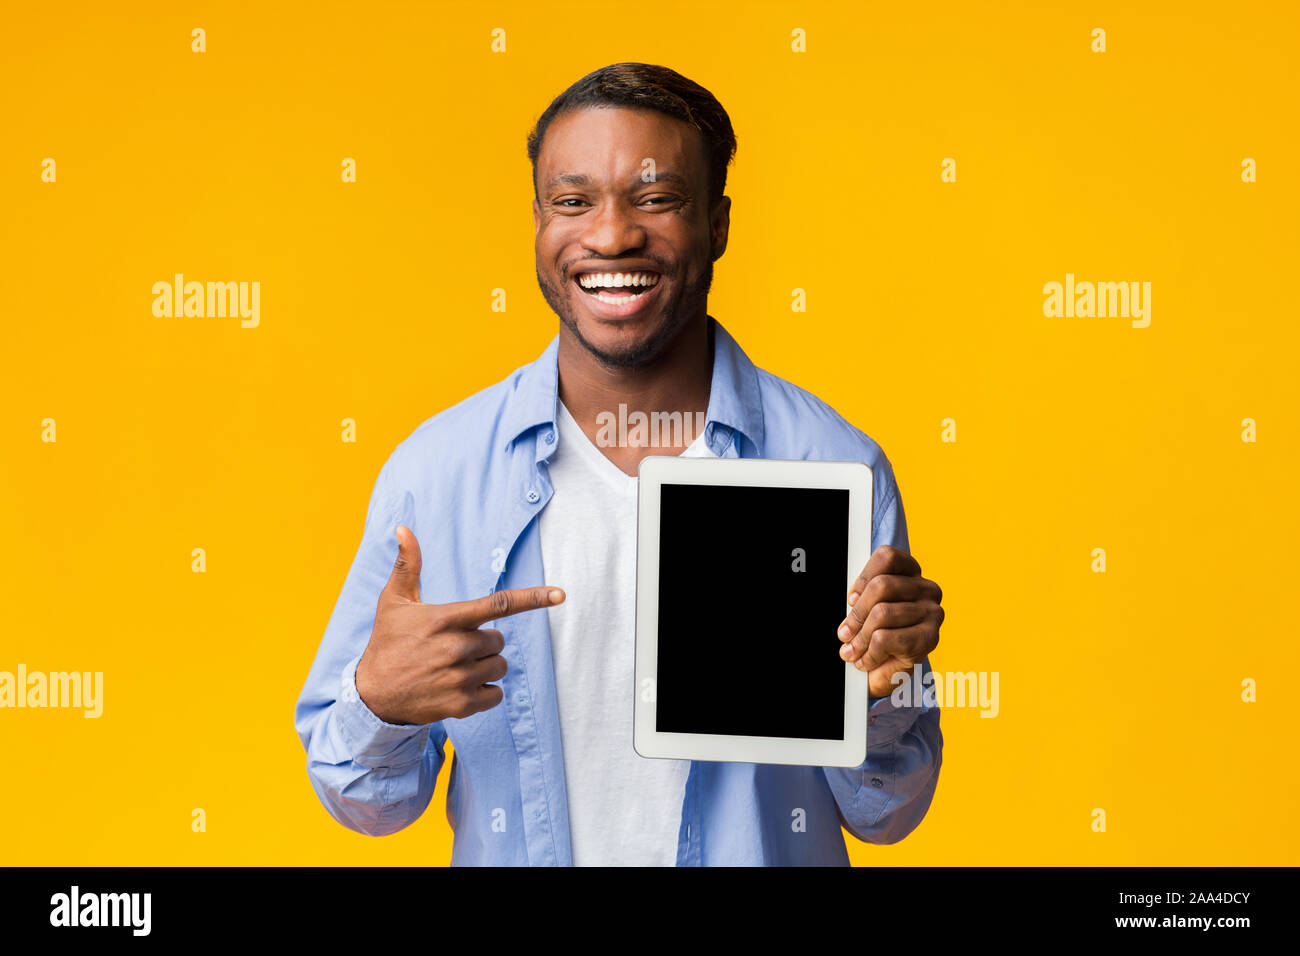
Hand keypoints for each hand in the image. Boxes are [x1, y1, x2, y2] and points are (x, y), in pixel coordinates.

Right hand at [355, 525, 564, 724]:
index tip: (560, 594)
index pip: (498, 605)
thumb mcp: (393, 602)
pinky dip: (486, 692)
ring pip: (500, 666)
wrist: (373, 696)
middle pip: (499, 640)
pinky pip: (496, 694)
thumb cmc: (387, 642)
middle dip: (485, 641)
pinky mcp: (461, 705)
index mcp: (445, 619)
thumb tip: (404, 529)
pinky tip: (460, 687)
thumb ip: (408, 566)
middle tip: (457, 645)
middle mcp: (455, 648)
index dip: (533, 598)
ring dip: (486, 666)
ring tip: (455, 667)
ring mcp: (459, 678)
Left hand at [836, 545, 942, 698]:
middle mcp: (928, 589)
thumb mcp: (867, 609)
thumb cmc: (878, 636)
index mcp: (912, 574)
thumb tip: (852, 600)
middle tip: (844, 633)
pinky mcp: (930, 638)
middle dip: (856, 614)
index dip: (863, 577)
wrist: (889, 675)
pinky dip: (870, 653)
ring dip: (860, 638)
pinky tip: (868, 660)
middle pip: (881, 585)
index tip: (851, 599)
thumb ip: (863, 596)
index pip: (887, 557)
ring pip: (881, 613)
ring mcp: (932, 613)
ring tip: (853, 651)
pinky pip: (885, 638)